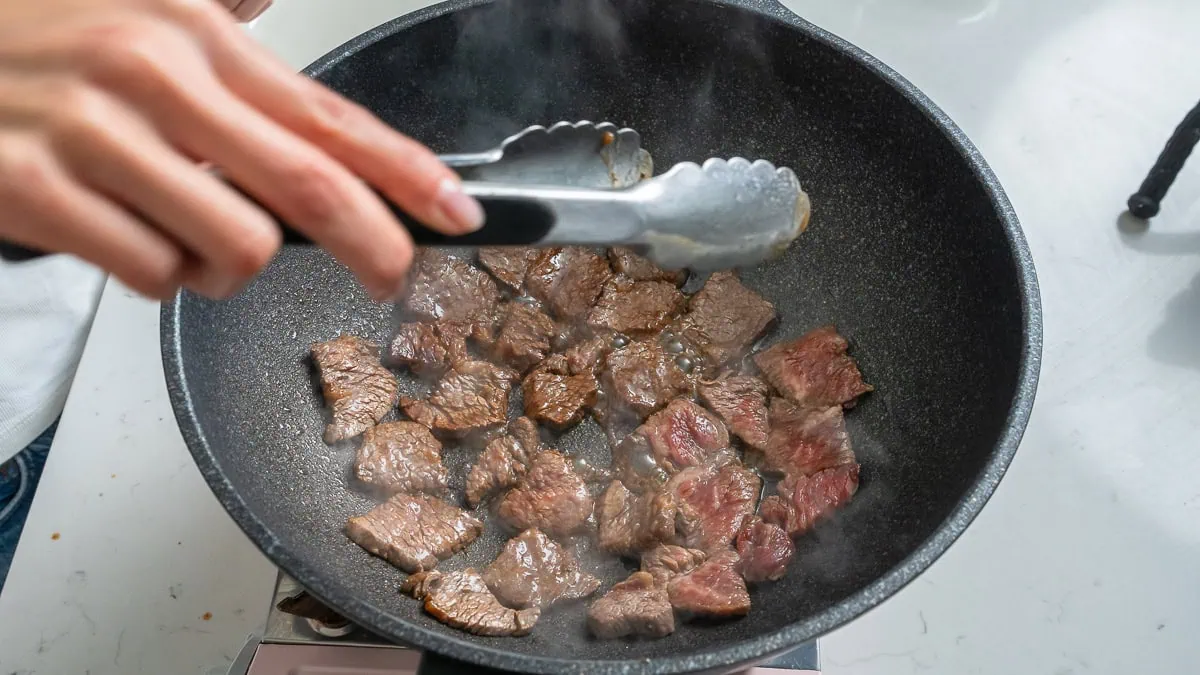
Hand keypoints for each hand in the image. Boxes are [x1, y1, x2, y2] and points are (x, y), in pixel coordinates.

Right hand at [0, 0, 482, 300]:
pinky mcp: (34, 190)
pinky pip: (148, 272)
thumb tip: (267, 12)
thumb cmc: (30, 27)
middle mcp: (155, 79)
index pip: (329, 118)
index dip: (408, 173)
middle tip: (386, 275)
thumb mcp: (135, 0)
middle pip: (308, 189)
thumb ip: (216, 14)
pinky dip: (156, 275)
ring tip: (192, 237)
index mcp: (194, 37)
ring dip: (228, 267)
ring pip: (233, 248)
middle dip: (372, 246)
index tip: (456, 211)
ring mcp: (93, 135)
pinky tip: (128, 238)